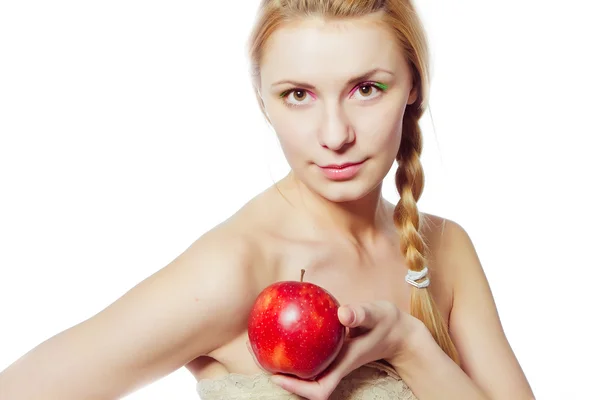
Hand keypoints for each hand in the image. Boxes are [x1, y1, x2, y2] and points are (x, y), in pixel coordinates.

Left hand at [266, 300, 424, 399]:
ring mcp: (333, 360)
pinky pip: (310, 354)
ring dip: (285, 362)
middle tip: (259, 354)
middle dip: (281, 375)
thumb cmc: (387, 323)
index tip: (278, 376)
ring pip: (305, 370)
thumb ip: (361, 314)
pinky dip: (295, 347)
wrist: (399, 332)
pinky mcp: (333, 351)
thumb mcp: (377, 314)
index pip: (319, 389)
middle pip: (306, 383)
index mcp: (344, 363)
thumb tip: (342, 313)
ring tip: (262, 344)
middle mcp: (335, 365)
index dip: (297, 388)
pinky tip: (284, 328)